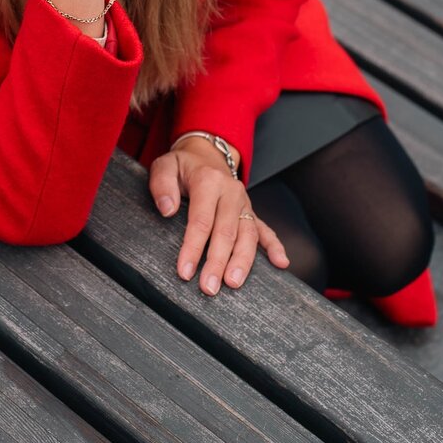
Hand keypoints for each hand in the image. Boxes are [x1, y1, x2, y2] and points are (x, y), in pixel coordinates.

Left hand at [149, 139, 289, 294]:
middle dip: (217, 261)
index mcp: (209, 181)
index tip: (185, 271)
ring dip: (242, 261)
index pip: (202, 219)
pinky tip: (281, 263)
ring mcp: (243, 203)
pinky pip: (265, 229)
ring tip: (234, 283)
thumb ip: (161, 185)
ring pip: (247, 234)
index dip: (193, 247)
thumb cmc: (182, 166)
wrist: (204, 154)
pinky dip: (274, 246)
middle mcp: (230, 192)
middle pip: (226, 231)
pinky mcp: (250, 212)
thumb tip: (167, 209)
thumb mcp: (164, 166)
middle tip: (209, 287)